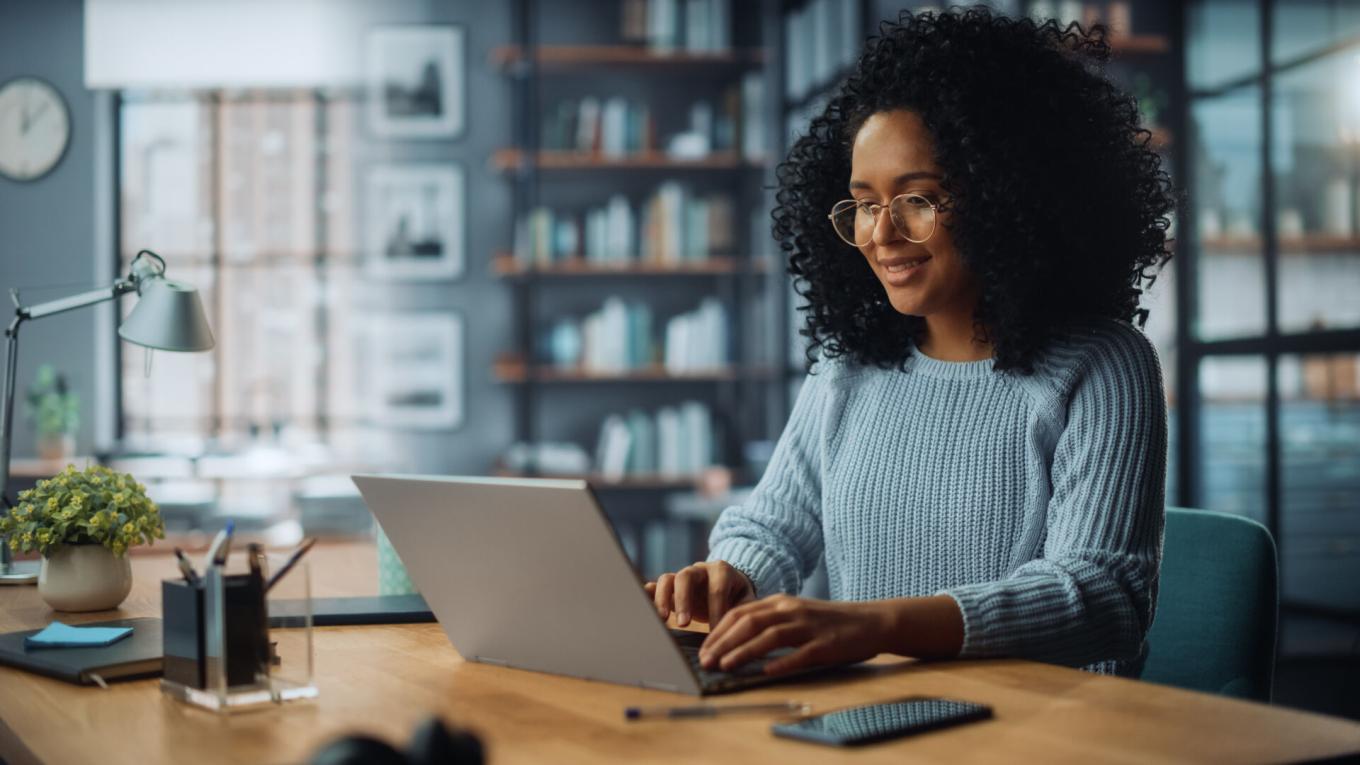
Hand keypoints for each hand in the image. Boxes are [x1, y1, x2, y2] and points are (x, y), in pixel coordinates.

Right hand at [644, 561, 754, 627]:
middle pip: (686, 576)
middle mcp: (699, 570)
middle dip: (684, 600)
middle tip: (684, 624)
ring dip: (663, 599)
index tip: (715, 633)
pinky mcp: (671, 587)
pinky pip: (656, 586)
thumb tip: (737, 633)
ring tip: (661, 620)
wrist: (730, 585)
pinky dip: (649, 594)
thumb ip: (743, 612)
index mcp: (721, 571)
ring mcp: (682, 576)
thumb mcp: (747, 602)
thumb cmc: (739, 597)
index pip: (716, 589)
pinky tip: (643, 607)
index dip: (715, 610)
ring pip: (668, 579)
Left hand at [698, 594, 890, 675]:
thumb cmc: (827, 622)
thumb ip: (769, 622)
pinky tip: (766, 672)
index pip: (740, 613)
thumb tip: (734, 641)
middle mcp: (791, 610)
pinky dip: (781, 663)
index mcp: (780, 602)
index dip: (719, 631)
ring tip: (725, 665)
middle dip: (723, 642)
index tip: (703, 648)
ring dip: (744, 651)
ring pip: (769, 636)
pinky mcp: (825, 644)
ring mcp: (808, 626)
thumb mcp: (794, 614)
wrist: (870, 621)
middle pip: (749, 623)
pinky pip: (800, 654)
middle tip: (705, 660)